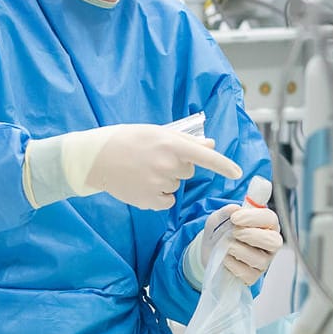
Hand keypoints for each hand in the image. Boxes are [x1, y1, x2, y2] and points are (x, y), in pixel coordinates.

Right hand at [32, 124, 241, 210]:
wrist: (95, 158)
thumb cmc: (127, 140)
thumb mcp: (156, 132)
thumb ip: (185, 141)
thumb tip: (211, 145)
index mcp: (170, 144)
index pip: (204, 157)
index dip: (223, 165)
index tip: (237, 173)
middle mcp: (167, 165)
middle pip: (188, 171)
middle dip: (177, 166)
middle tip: (154, 158)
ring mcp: (158, 184)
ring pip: (175, 185)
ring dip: (165, 180)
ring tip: (142, 170)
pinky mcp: (149, 200)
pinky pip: (167, 201)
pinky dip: (159, 195)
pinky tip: (142, 184)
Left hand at [197, 203, 282, 285]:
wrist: (208, 252)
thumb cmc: (220, 233)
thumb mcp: (218, 219)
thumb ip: (225, 212)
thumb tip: (234, 209)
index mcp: (266, 225)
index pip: (270, 219)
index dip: (254, 218)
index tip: (235, 218)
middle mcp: (269, 243)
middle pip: (274, 242)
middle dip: (252, 236)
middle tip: (234, 232)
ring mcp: (263, 261)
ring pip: (260, 259)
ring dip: (239, 251)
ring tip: (227, 246)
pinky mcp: (253, 276)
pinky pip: (248, 274)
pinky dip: (233, 265)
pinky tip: (226, 259)